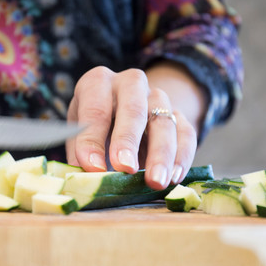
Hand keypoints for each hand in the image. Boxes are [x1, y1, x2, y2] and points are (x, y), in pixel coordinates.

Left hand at [66, 66, 197, 189]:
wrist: (122, 113)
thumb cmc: (94, 126)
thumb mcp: (78, 133)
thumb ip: (80, 155)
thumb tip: (86, 180)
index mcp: (98, 82)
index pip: (95, 108)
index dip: (92, 140)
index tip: (92, 167)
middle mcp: (130, 83)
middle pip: (133, 108)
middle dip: (128, 140)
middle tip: (125, 168)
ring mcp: (158, 97)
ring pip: (164, 122)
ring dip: (161, 155)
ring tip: (155, 182)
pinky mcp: (178, 114)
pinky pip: (186, 133)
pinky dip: (182, 157)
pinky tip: (174, 177)